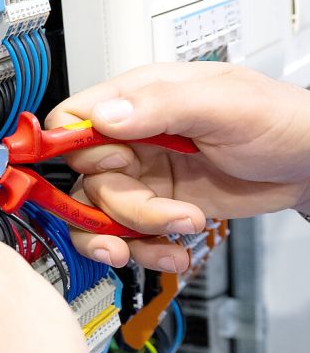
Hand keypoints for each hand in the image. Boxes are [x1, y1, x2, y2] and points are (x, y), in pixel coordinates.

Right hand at [47, 61, 309, 270]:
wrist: (308, 166)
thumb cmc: (278, 120)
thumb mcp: (225, 104)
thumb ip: (163, 105)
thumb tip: (104, 115)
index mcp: (139, 100)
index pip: (72, 119)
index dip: (67, 148)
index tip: (84, 174)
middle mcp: (131, 139)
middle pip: (86, 180)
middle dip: (119, 209)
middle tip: (162, 214)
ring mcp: (141, 176)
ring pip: (99, 216)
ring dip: (133, 236)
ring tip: (175, 237)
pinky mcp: (154, 208)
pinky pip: (125, 237)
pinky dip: (145, 252)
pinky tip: (173, 252)